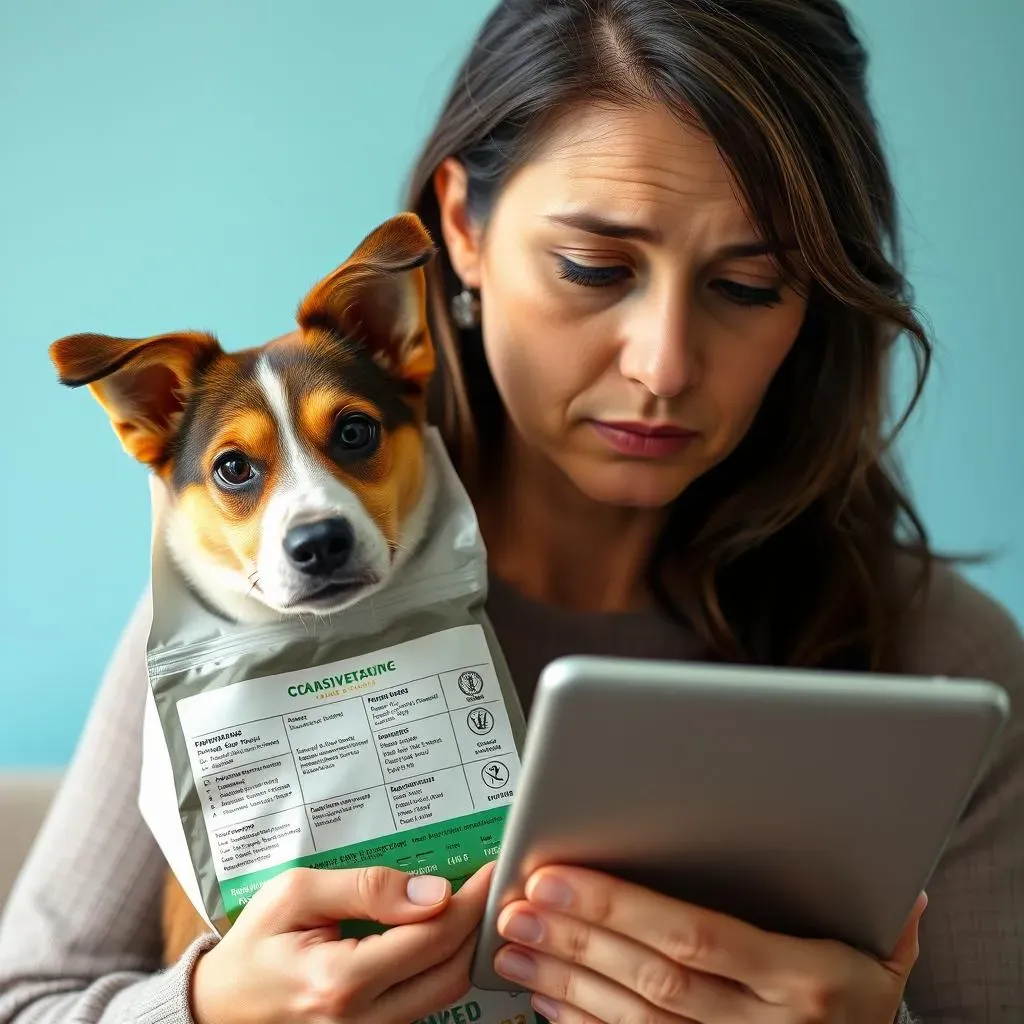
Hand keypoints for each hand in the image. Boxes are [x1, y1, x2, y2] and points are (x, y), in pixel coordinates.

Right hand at [192, 862, 492, 1023]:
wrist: (217, 1007)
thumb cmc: (254, 944)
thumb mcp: (296, 893)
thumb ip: (366, 887)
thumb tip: (433, 890)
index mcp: (340, 980)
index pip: (432, 936)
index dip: (471, 900)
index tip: (493, 869)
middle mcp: (362, 1020)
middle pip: (452, 970)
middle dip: (480, 922)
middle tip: (495, 882)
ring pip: (446, 991)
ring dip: (467, 945)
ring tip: (476, 901)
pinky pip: (425, 1003)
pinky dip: (445, 965)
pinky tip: (446, 930)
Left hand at [492, 867, 925, 1023]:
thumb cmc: (863, 1007)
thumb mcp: (881, 954)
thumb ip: (869, 903)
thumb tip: (869, 852)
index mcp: (803, 979)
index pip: (695, 935)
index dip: (621, 906)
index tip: (560, 877)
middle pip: (652, 976)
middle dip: (577, 937)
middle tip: (520, 905)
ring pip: (632, 1017)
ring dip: (565, 980)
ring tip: (514, 945)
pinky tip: (546, 999)